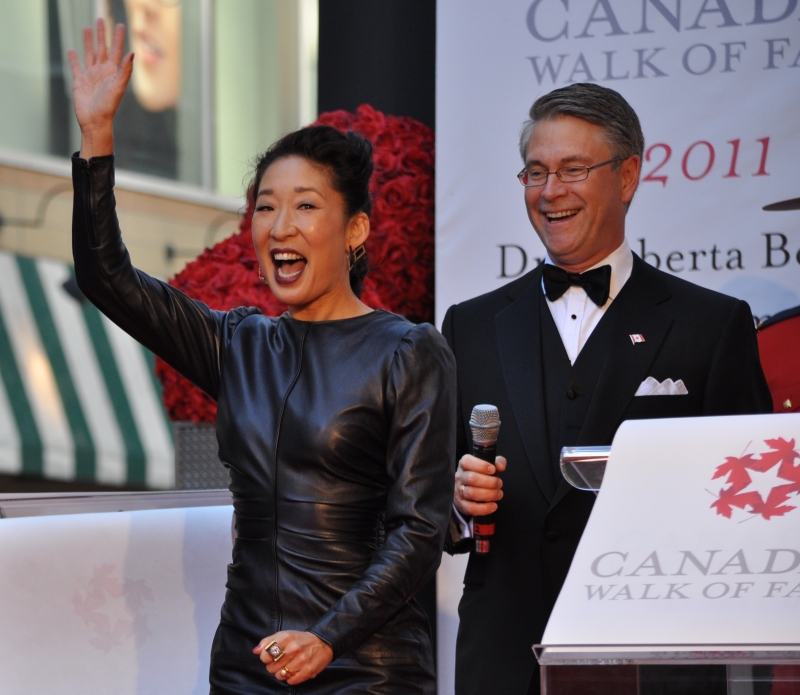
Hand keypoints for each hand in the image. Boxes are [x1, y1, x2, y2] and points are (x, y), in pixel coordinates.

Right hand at [67, 19, 132, 158]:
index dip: (118, 38)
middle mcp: (102, 72)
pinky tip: (72, 50)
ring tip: (87, 28)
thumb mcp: (118, 88)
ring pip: (89, 54)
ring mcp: (91, 76)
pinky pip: (76, 67)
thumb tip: (132, 53)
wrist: (95, 122)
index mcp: (113, 72)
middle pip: (102, 48)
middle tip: (101, 19)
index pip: (117, 50)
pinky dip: (73, 59)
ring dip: (88, 42)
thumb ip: (125, 71)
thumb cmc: (108, 107)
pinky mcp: (80, 82)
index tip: (120, 25)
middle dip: (102, 34)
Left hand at [253, 630, 333, 685]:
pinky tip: (295, 670)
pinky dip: (291, 678)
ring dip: (282, 673)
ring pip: (280, 676)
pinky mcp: (308, 671)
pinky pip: (291, 681)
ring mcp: (302, 660)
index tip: (271, 656)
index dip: (265, 658)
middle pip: (271, 668)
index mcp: (286, 637)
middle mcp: (294, 648)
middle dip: (274, 666)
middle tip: (282, 661)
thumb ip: (268, 641)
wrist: (323, 642)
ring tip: (289, 666)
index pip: (265, 655)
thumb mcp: (284, 634)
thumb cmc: (300, 639)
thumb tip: (256, 650)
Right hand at [454, 454, 506, 516]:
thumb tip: (500, 467)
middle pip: (471, 478)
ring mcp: (459, 491)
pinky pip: (471, 508)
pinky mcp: (461, 504)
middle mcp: (460, 477)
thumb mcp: (490, 466)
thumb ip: (498, 462)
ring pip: (472, 493)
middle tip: (499, 484)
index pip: (467, 462)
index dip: (481, 465)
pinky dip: (484, 508)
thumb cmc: (482, 475)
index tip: (493, 470)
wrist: (470, 491)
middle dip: (490, 482)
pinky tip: (493, 506)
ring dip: (489, 495)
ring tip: (499, 494)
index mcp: (464, 464)